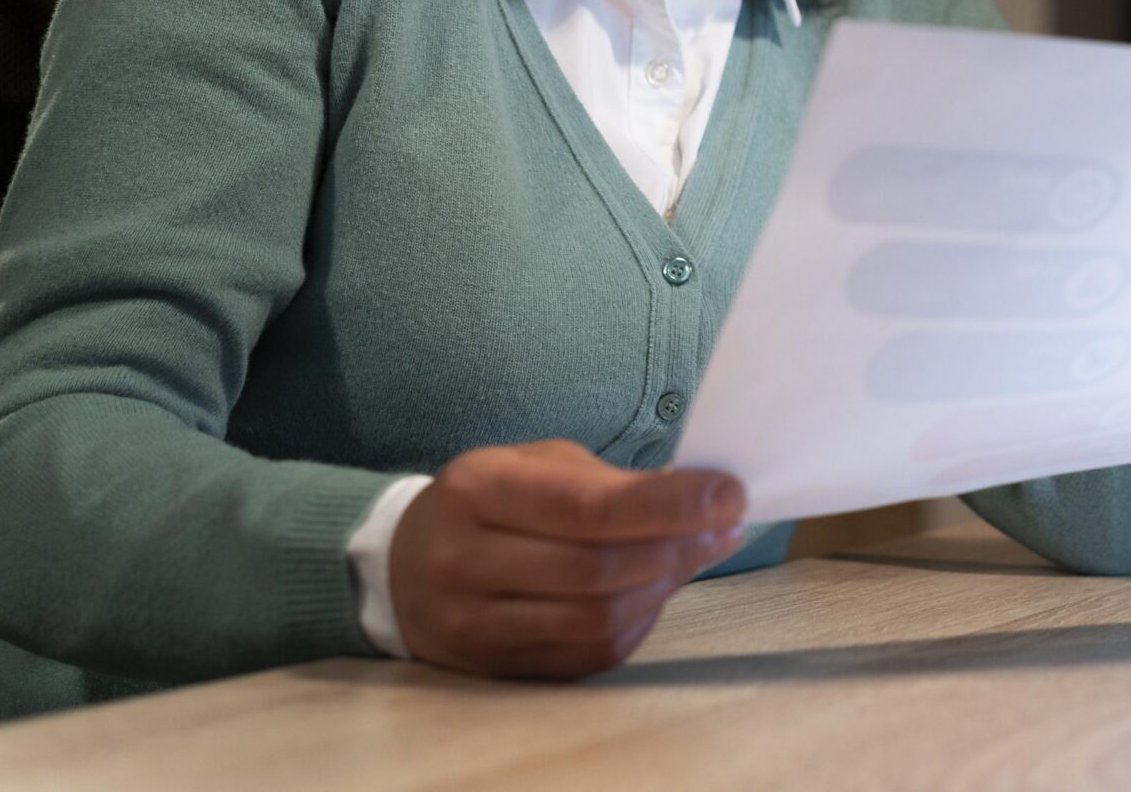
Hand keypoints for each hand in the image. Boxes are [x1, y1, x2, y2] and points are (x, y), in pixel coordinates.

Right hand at [389, 438, 746, 678]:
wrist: (401, 566)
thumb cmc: (489, 501)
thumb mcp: (535, 466)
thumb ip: (610, 482)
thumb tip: (701, 498)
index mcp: (477, 490)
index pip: (588, 507)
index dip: (669, 505)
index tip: (728, 493)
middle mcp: (463, 560)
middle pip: (597, 570)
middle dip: (677, 547)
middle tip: (725, 526)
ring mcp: (471, 623)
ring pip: (594, 619)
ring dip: (663, 587)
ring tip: (697, 553)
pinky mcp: (491, 666)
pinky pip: (584, 654)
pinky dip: (635, 622)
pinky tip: (656, 591)